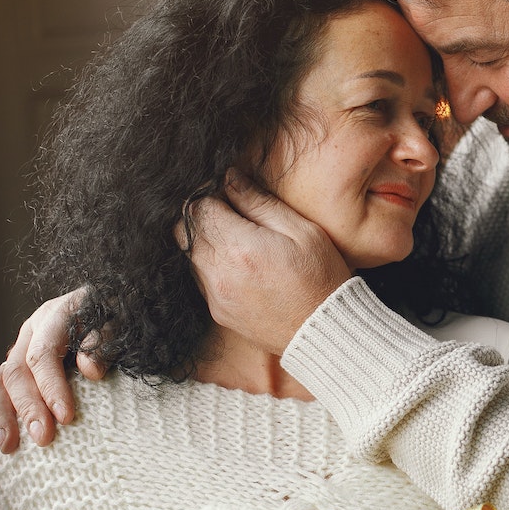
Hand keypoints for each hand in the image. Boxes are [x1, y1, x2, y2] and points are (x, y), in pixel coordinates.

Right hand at [0, 289, 108, 455]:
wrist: (114, 307)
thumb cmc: (121, 318)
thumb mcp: (121, 322)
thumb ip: (106, 341)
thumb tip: (90, 370)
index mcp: (55, 317)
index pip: (43, 355)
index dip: (51, 387)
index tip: (66, 417)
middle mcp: (32, 332)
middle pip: (17, 372)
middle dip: (28, 409)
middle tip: (43, 439)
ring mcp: (22, 349)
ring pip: (0, 384)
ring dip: (1, 418)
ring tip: (6, 449)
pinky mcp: (20, 368)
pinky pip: (0, 394)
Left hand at [183, 170, 349, 355]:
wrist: (324, 330)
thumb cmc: (321, 277)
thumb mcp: (301, 231)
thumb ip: (260, 203)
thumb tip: (230, 179)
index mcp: (239, 247)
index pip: (198, 207)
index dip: (212, 195)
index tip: (230, 196)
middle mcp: (219, 273)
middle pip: (184, 230)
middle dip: (203, 217)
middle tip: (233, 216)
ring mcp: (215, 296)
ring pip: (191, 256)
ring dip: (208, 243)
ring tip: (241, 243)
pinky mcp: (218, 312)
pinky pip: (202, 280)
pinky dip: (214, 267)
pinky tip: (243, 268)